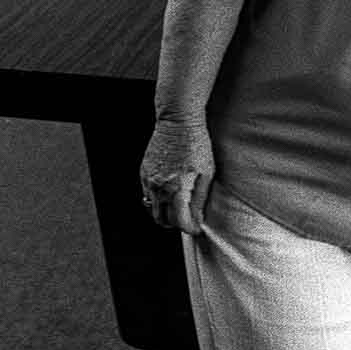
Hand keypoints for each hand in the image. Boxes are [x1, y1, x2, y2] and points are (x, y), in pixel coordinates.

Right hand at [140, 118, 215, 233]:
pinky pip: (147, 195)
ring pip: (152, 209)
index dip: (190, 228)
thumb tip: (198, 220)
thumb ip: (200, 199)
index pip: (179, 222)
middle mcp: (159, 187)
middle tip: (188, 219)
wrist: (177, 121)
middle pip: (162, 220)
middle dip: (175, 224)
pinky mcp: (143, 173)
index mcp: (176, 189)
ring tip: (179, 207)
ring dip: (165, 213)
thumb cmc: (196, 144)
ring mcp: (148, 180)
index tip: (197, 227)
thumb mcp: (206, 172)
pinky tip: (169, 193)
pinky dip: (157, 200)